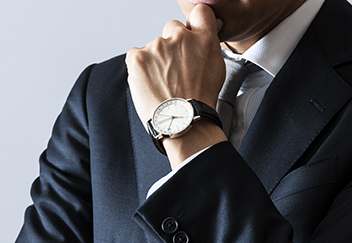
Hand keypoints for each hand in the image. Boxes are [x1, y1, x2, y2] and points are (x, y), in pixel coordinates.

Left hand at [126, 5, 226, 167]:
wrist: (182, 121)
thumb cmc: (199, 100)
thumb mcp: (216, 69)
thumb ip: (207, 47)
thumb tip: (202, 37)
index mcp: (203, 39)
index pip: (200, 13)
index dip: (194, 24)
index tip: (191, 34)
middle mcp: (180, 37)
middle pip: (172, 29)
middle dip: (171, 45)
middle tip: (174, 70)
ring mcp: (157, 46)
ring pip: (153, 46)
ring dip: (155, 60)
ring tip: (163, 83)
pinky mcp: (138, 57)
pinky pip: (135, 55)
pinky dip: (139, 68)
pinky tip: (150, 83)